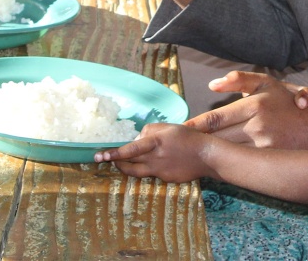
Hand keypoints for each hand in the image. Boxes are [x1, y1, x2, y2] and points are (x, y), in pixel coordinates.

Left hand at [94, 123, 211, 181]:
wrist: (206, 155)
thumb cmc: (187, 137)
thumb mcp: (168, 127)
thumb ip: (150, 131)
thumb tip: (137, 140)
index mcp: (155, 143)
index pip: (130, 149)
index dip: (115, 153)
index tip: (102, 155)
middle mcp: (155, 159)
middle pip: (129, 162)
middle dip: (114, 161)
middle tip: (101, 159)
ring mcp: (159, 171)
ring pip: (136, 172)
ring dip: (125, 168)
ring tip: (117, 163)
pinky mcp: (165, 179)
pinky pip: (150, 174)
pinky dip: (145, 168)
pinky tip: (147, 163)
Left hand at [185, 71, 307, 153]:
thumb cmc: (293, 103)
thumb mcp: (268, 82)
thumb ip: (240, 79)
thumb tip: (213, 84)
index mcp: (255, 104)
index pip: (216, 118)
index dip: (195, 125)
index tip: (179, 130)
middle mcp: (258, 126)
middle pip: (218, 137)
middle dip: (198, 141)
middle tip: (178, 144)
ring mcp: (264, 147)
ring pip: (227, 151)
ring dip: (209, 153)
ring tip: (191, 155)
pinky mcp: (269, 161)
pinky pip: (241, 162)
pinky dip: (227, 163)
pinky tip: (215, 165)